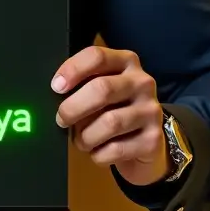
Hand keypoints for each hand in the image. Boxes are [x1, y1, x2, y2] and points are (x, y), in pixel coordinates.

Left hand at [52, 45, 170, 186]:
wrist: (144, 144)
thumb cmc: (113, 110)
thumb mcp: (101, 90)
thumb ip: (83, 84)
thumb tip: (56, 90)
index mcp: (126, 62)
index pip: (97, 56)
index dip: (73, 70)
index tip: (56, 87)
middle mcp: (142, 82)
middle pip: (102, 89)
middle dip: (73, 107)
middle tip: (61, 119)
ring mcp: (151, 111)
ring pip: (109, 122)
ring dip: (85, 136)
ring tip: (80, 140)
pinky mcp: (153, 139)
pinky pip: (116, 149)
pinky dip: (99, 154)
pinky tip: (98, 151)